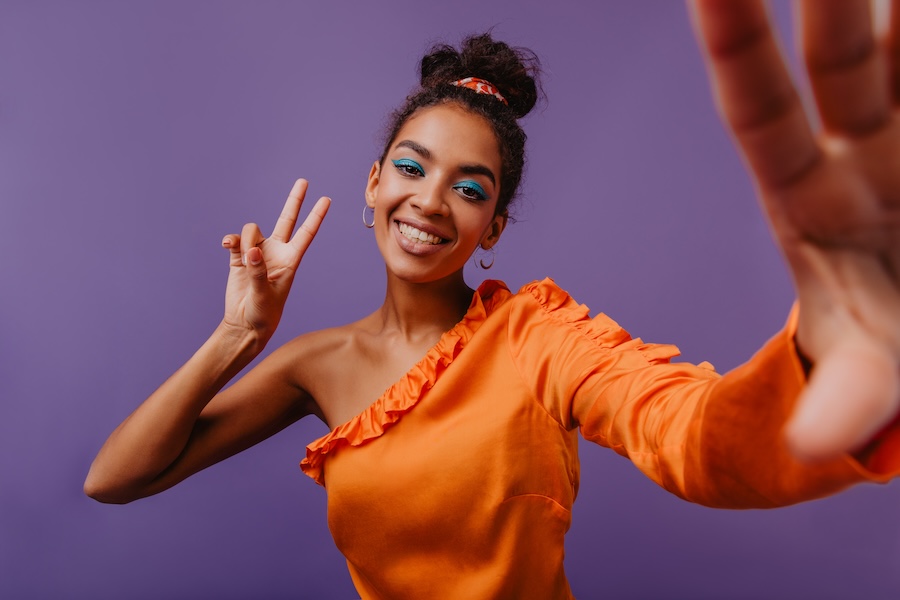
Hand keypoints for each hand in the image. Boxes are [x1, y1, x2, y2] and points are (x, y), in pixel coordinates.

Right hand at [221, 179, 329, 343]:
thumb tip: (251, 251)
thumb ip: (258, 272)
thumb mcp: (264, 296)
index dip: (316, 216)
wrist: (244, 324)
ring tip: (244, 262)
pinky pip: (235, 240)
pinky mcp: (238, 258)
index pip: (306, 234)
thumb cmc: (262, 315)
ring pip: (252, 230)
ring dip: (246, 240)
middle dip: (295, 200)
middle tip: (304, 181)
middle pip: (286, 219)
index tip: (326, 199)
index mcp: (290, 261)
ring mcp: (257, 253)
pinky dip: (231, 240)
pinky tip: (228, 246)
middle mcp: (275, 252)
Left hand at [690, 0, 899, 459]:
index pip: (764, 116)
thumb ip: (849, 398)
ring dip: (893, 7)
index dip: (739, 51)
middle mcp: (860, 153)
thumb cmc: (883, 347)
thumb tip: (816, 445)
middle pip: (842, 63)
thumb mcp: (869, 373)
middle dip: (834, 4)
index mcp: (812, 201)